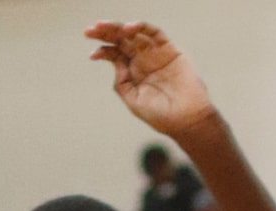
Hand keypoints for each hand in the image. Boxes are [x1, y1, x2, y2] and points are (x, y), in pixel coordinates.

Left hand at [86, 21, 214, 137]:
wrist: (185, 119)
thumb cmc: (160, 115)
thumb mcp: (134, 100)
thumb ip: (122, 82)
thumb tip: (114, 61)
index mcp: (133, 72)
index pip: (115, 55)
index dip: (103, 51)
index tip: (92, 55)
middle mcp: (143, 60)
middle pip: (122, 41)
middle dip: (106, 33)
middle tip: (91, 29)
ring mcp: (156, 53)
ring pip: (136, 34)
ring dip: (120, 28)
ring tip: (104, 26)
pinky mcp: (169, 49)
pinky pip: (155, 33)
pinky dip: (143, 28)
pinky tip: (129, 28)